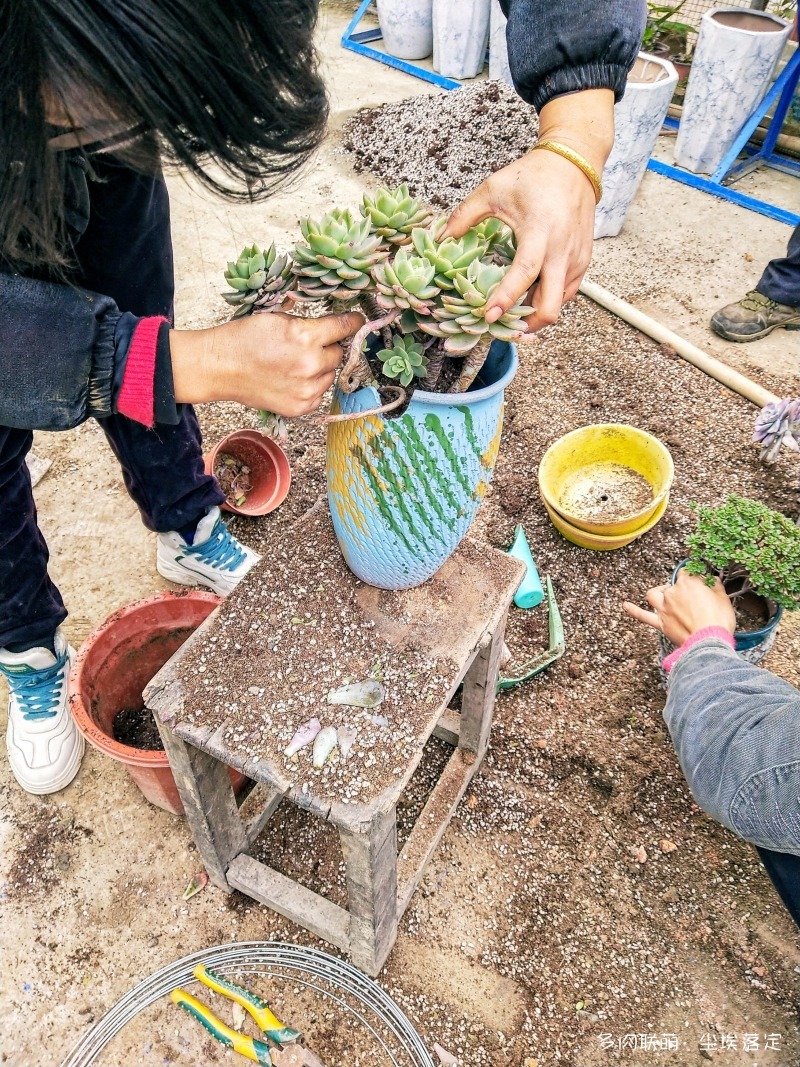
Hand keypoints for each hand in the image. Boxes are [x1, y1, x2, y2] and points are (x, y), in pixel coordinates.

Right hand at [170, 310, 363, 415]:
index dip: (353, 322)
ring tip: (296, 363)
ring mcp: (306, 389)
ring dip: (321, 368)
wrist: (219, 367)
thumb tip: (334, 327)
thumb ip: (308, 324)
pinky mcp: (300, 407)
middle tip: (311, 345)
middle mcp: (310, 364)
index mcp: (305, 336)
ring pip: (330, 375)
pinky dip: (312, 386)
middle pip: (339, 353)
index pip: (344, 327)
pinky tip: (293, 378)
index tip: (357, 321)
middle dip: (329, 347)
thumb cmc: (244, 338)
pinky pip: (320, 393)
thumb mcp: (278, 319)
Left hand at [440, 89, 613, 331]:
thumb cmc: (533, 176)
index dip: (506, 298)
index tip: (489, 316)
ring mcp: (576, 259)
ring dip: (536, 314)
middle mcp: (562, 251)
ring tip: (514, 314)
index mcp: (539, 232)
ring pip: (559, 304)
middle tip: (503, 327)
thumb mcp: (493, 189)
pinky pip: (566, 293)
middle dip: (527, 324)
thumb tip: (441, 238)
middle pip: (550, 306)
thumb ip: (465, 214)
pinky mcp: (583, 262)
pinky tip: (530, 297)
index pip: (524, 273)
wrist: (574, 164)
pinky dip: (549, 300)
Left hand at [623, 570, 735, 647]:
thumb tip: (712, 580)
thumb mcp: (723, 598)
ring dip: (658, 594)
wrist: (709, 641)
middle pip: (672, 585)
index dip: (694, 578)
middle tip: (691, 599)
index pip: (687, 573)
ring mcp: (664, 608)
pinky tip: (625, 605)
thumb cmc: (718, 620)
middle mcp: (672, 593)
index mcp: (688, 583)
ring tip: (665, 597)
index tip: (699, 583)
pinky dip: (633, 610)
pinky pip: (642, 616)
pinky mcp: (660, 623)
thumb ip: (715, 585)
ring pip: (653, 595)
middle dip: (680, 589)